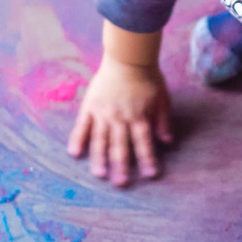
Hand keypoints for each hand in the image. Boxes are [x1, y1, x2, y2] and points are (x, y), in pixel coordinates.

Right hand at [69, 61, 172, 184]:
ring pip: (101, 140)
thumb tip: (167, 142)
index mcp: (139, 117)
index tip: (150, 175)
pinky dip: (78, 139)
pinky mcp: (90, 107)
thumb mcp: (162, 99)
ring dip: (100, 159)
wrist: (127, 57)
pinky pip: (82, 126)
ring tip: (99, 175)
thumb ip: (163, 121)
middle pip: (121, 146)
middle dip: (121, 166)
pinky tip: (74, 154)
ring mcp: (103, 113)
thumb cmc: (148, 77)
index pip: (144, 144)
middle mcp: (120, 118)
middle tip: (121, 183)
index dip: (147, 160)